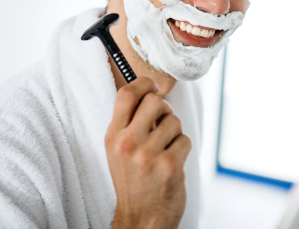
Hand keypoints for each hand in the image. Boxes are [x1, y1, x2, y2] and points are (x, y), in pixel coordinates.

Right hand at [105, 77, 191, 228]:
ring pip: (174, 121)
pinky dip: (183, 148)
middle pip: (154, 101)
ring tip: (166, 148)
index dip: (143, 83)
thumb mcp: (118, 151)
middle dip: (164, 109)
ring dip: (175, 132)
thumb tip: (150, 93)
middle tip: (163, 122)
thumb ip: (129, 123)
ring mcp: (148, 154)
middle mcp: (127, 143)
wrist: (141, 219)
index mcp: (113, 136)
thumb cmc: (133, 182)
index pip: (126, 94)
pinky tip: (173, 161)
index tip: (153, 86)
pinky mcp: (169, 165)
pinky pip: (185, 139)